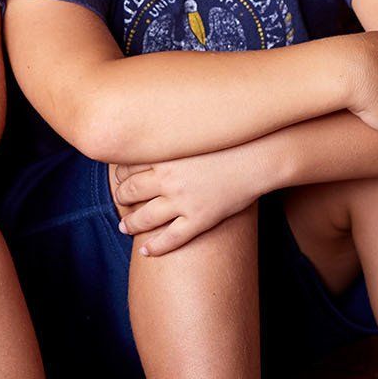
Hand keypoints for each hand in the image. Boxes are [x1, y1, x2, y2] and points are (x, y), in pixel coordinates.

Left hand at [111, 147, 264, 256]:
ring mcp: (183, 201)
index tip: (117, 176)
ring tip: (124, 226)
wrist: (260, 155)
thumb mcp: (194, 132)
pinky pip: (171, 238)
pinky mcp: (200, 219)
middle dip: (121, 197)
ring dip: (130, 223)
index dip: (119, 173)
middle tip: (119, 200)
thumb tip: (158, 127)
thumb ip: (174, 135)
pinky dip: (155, 246)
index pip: (128, 165)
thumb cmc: (230, 139)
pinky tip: (145, 251)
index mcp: (165, 155)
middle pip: (131, 191)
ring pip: (146, 217)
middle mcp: (168, 179)